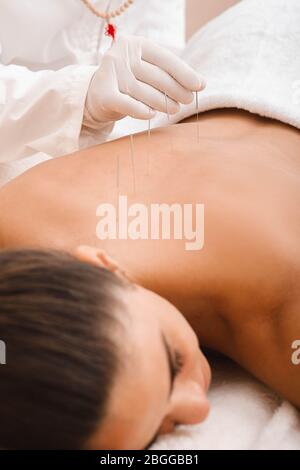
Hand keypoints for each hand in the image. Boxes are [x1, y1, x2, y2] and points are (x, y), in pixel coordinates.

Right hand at [84, 32, 204, 125]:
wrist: (96, 95)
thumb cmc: (129, 82)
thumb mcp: (148, 71)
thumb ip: (171, 74)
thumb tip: (202, 83)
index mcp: (135, 44)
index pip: (165, 58)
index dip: (184, 73)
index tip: (199, 85)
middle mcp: (121, 56)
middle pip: (156, 76)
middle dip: (176, 90)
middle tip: (187, 101)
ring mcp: (111, 73)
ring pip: (145, 92)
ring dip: (163, 104)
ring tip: (174, 109)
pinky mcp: (103, 94)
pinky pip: (128, 104)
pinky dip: (141, 111)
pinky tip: (152, 115)